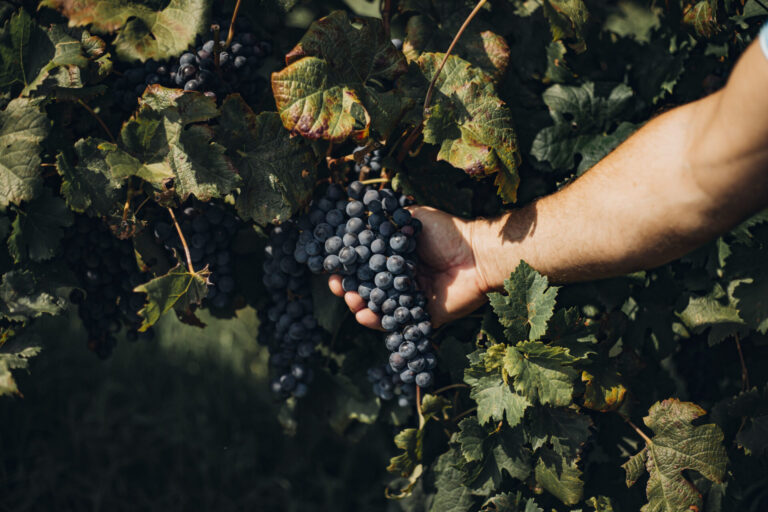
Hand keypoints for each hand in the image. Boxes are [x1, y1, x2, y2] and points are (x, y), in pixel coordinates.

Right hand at [328, 206, 490, 328]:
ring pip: (378, 307)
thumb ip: (388, 220)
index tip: (333, 265)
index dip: (347, 264)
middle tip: (337, 286)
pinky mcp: (421, 316)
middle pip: (367, 287)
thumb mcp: (414, 217)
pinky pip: (396, 323)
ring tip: (351, 301)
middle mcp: (401, 278)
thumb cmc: (448, 233)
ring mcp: (410, 298)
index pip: (366, 263)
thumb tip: (359, 218)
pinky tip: (365, 316)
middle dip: (348, 288)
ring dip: (360, 306)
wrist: (477, 256)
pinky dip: (379, 322)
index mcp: (397, 257)